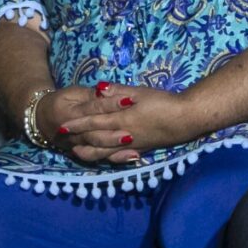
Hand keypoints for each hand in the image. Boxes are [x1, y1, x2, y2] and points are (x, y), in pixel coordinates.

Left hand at [39, 83, 189, 164]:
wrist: (185, 119)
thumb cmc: (164, 102)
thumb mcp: (141, 92)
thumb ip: (118, 92)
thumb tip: (99, 89)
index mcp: (121, 118)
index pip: (94, 121)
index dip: (77, 124)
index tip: (62, 125)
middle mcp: (123, 135)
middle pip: (95, 138)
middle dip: (78, 138)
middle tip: (62, 139)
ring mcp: (131, 145)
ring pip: (104, 152)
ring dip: (88, 152)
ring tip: (76, 152)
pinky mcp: (140, 149)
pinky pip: (117, 157)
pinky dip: (106, 158)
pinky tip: (102, 158)